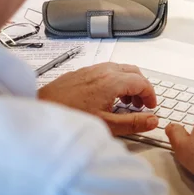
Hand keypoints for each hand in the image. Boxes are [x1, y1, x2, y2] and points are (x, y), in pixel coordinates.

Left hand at [37, 63, 157, 136]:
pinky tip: (107, 99)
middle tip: (141, 106)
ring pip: (120, 70)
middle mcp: (104, 70)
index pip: (142, 82)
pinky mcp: (81, 72)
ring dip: (128, 84)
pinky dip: (115, 82)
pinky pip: (106, 71)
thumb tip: (153, 120)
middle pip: (133, 72)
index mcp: (113, 80)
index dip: (150, 95)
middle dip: (141, 88)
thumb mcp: (106, 125)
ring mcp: (92, 69)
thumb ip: (133, 123)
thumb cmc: (70, 117)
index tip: (151, 108)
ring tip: (125, 105)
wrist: (40, 109)